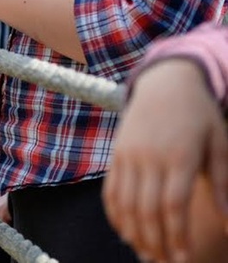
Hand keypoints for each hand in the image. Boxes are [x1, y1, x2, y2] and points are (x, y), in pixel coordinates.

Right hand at [103, 58, 227, 261]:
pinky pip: (110, 190)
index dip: (176, 235)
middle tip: (164, 262)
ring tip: (146, 253)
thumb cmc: (199, 114)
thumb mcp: (220, 143)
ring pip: (124, 203)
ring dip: (133, 233)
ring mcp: (128, 155)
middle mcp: (149, 156)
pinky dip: (115, 215)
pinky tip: (125, 232)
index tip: (182, 258)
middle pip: (146, 209)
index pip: (173, 204)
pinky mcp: (116, 154)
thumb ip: (223, 182)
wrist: (165, 82)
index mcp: (179, 155)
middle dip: (155, 241)